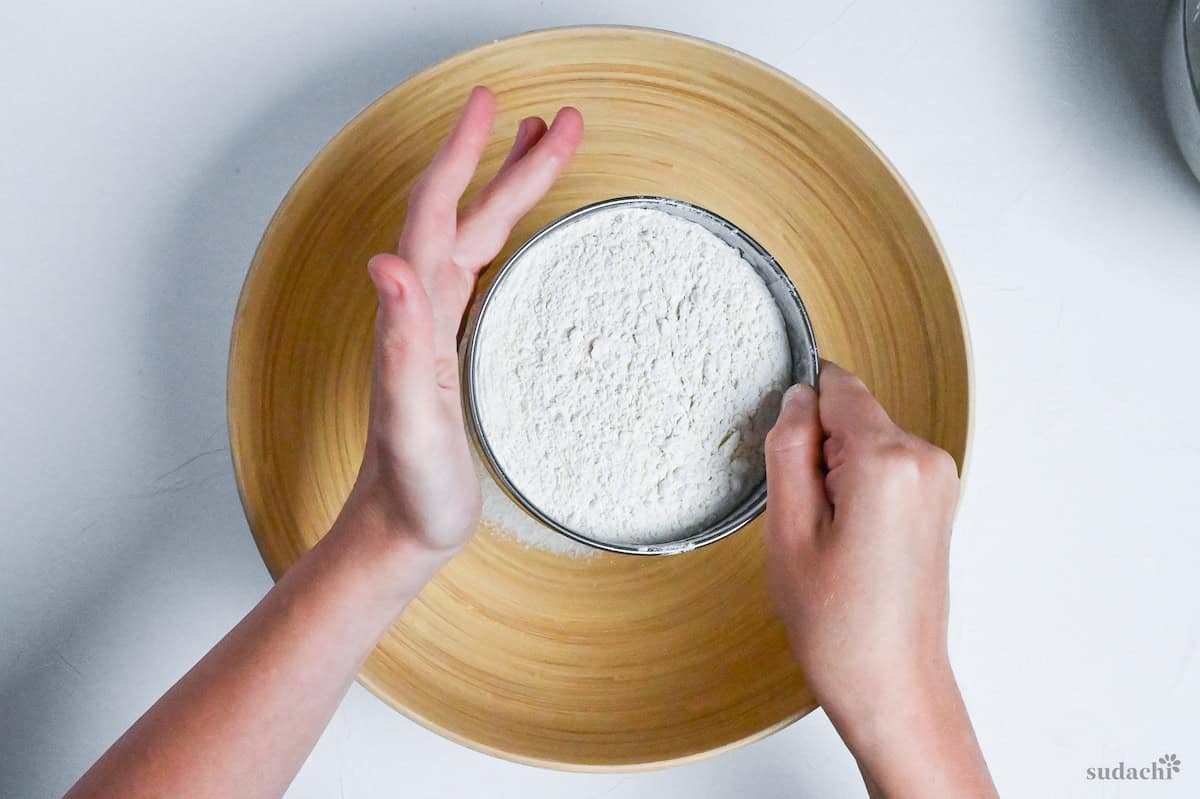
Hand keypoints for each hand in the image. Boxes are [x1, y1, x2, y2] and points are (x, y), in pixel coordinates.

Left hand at [346, 87, 583, 554]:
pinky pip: (484, 273)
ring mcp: (438, 329)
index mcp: (416, 315)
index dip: (464, 156)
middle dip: (512, 163)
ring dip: (511, 191)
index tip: (492, 106)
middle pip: (469, 215)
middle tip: (559, 121)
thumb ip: (398, 344)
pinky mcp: (455, 352)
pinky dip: (507, 238)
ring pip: (478, 238)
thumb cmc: (410, 488)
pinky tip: (524, 237)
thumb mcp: (411, 420)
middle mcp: (423, 311)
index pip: (439, 214)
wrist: (400, 530)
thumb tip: (386, 264)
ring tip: (545, 154)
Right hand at [765, 360, 994, 796]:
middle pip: (851, 413)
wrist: (893, 685)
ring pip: (866, 439)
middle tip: (805, 516)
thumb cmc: (839, 626)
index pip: (834, 386)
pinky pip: (884, 466)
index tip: (786, 461)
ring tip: (829, 536)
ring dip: (837, 472)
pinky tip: (849, 540)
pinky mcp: (938, 500)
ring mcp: (939, 480)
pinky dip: (859, 488)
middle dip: (817, 449)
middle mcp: (925, 460)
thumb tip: (795, 398)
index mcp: (888, 461)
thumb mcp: (788, 531)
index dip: (798, 415)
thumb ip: (788, 449)